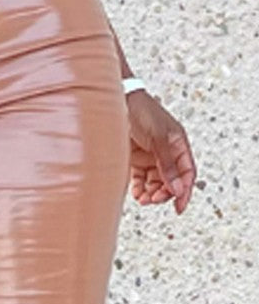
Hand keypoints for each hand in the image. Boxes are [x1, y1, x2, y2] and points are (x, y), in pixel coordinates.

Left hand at [125, 90, 195, 214]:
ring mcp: (151, 155)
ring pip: (156, 182)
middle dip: (164, 193)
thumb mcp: (157, 136)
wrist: (116, 97)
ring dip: (151, 193)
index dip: (185, 191)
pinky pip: (141, 177)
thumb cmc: (140, 109)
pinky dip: (140, 187)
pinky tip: (136, 193)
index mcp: (178, 144)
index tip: (179, 207)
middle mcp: (166, 151)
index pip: (187, 173)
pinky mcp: (136, 157)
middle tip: (154, 199)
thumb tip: (177, 188)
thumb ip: (166, 162)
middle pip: (172, 181)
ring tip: (143, 198)